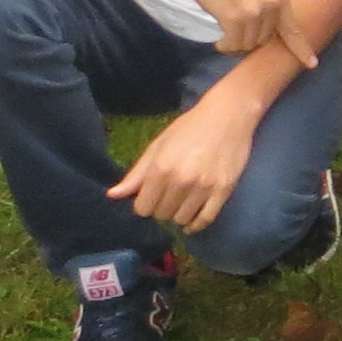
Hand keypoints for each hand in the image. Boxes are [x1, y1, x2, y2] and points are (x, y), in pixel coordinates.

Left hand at [109, 73, 261, 235]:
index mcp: (161, 168)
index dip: (144, 204)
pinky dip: (196, 225)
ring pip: (181, 220)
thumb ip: (137, 174)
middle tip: (168, 195)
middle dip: (161, 208)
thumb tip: (112, 196)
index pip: (143, 208)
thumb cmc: (190, 127)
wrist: (229, 115)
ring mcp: (204, 187)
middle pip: (161, 215)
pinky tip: (191, 222)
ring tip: (182, 201)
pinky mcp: (224, 190)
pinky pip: (205, 220)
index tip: (151, 195)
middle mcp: (182, 180)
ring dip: (178, 214)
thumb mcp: (159, 145)